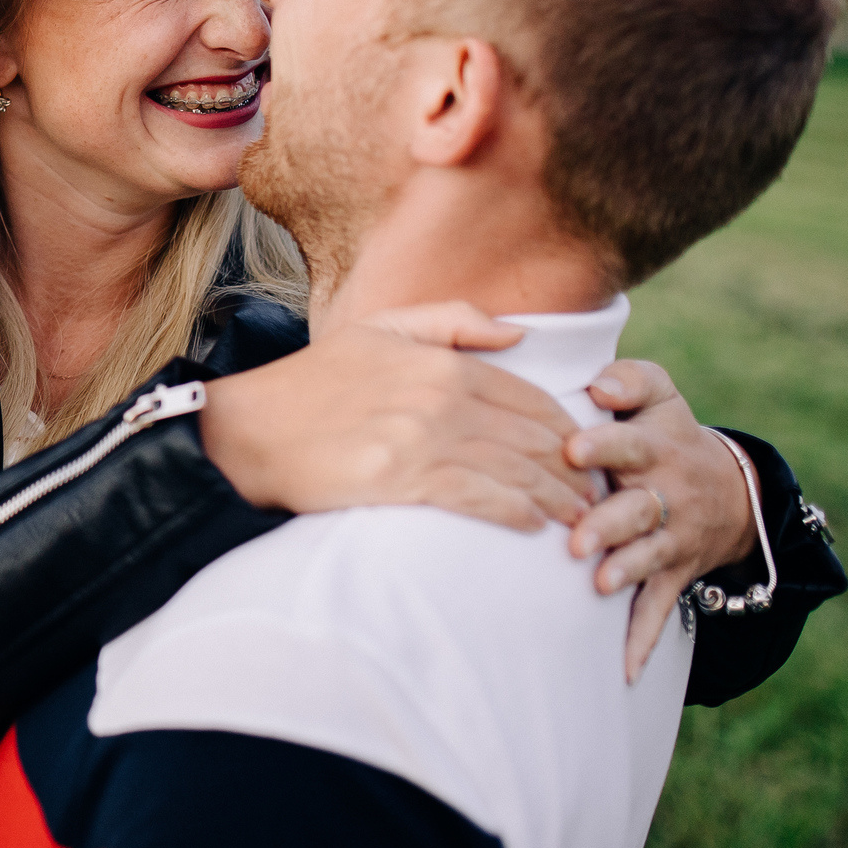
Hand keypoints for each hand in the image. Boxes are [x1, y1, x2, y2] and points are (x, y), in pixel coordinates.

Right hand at [199, 302, 599, 531]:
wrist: (249, 429)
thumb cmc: (313, 382)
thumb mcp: (379, 329)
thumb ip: (452, 321)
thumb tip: (519, 335)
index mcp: (443, 363)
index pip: (532, 398)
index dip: (570, 429)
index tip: (586, 453)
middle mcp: (443, 398)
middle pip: (535, 439)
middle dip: (575, 470)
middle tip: (598, 494)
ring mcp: (424, 439)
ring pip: (516, 472)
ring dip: (557, 498)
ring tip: (579, 518)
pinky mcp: (404, 479)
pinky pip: (481, 499)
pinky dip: (516, 513)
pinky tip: (535, 525)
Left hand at [565, 360, 756, 683]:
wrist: (730, 490)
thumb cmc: (666, 432)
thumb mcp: (660, 395)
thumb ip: (629, 380)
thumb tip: (596, 383)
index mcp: (653, 448)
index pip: (628, 444)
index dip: (603, 446)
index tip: (572, 449)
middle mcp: (664, 495)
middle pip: (637, 508)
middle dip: (609, 523)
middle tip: (577, 537)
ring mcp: (671, 538)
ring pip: (647, 557)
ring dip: (624, 572)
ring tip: (598, 584)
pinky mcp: (673, 574)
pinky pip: (659, 611)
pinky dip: (642, 641)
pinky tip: (622, 671)